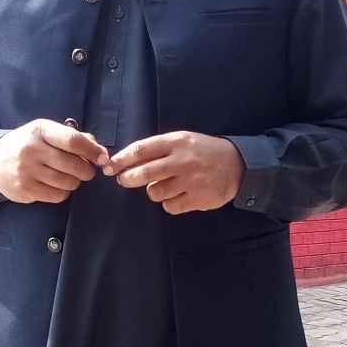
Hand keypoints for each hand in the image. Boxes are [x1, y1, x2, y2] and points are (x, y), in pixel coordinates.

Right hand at [0, 119, 109, 203]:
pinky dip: (63, 192)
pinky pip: (57, 196)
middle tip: (85, 170)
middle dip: (86, 170)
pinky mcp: (25, 189)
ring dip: (74, 182)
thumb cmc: (28, 145)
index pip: (73, 141)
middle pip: (74, 165)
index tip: (102, 158)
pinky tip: (55, 185)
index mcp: (40, 130)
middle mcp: (32, 149)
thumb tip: (99, 150)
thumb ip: (73, 137)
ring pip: (68, 183)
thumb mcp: (46, 133)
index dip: (92, 151)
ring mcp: (27, 171)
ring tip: (67, 176)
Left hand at [102, 131, 244, 214]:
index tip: (109, 166)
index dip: (121, 160)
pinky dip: (170, 202)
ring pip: (154, 192)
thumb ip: (157, 149)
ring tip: (167, 184)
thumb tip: (126, 162)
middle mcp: (182, 160)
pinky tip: (180, 194)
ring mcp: (190, 181)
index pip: (141, 150)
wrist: (237, 165)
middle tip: (124, 180)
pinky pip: (169, 206)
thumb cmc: (203, 151)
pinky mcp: (197, 199)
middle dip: (127, 178)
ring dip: (154, 190)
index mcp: (176, 142)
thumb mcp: (182, 140)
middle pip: (143, 173)